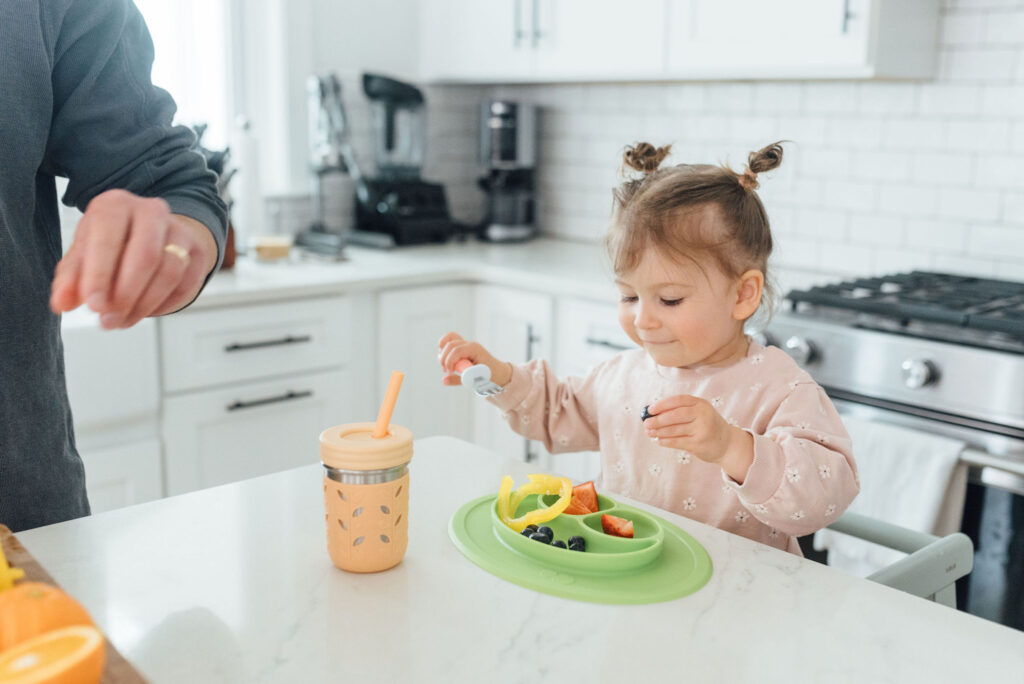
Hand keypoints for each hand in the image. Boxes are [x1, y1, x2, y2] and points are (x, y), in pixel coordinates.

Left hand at [50, 189, 217, 328]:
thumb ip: (71, 278)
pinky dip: (162, 305)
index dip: (101, 274)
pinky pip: (186, 285)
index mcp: (116, 205)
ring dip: (144, 305)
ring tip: (121, 321)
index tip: (93, 305)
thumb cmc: (112, 244)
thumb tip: (63, 303)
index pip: (109, 238)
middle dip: (126, 294)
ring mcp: (180, 231)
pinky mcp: (197, 253)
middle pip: (146, 256)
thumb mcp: (84, 254)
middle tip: (108, 319)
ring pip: (169, 273)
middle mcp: (151, 211)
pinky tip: (142, 312)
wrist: (152, 234)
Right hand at [437, 332, 511, 387]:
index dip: (449, 361)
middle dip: (444, 358)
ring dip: (443, 354)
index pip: (456, 350)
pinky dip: (444, 351)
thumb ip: (458, 380)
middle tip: (447, 371)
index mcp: (475, 349)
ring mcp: (466, 345)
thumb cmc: (490, 376)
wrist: (499, 373)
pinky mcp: (462, 349)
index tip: (450, 373)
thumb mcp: (475, 380)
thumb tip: (444, 380)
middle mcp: (469, 344)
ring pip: (448, 341)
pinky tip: (446, 362)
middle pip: (450, 344)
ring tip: (447, 367)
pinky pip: (449, 343)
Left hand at [644, 395, 753, 481]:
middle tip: (646, 423)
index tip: (650, 410)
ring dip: (659, 432)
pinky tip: (659, 440)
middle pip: (676, 415)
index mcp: (701, 404)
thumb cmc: (706, 425)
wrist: (726, 443)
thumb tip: (652, 414)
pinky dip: (666, 441)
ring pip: (675, 430)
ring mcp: (702, 429)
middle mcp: (703, 415)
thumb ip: (679, 411)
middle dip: (658, 420)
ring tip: (649, 432)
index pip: (679, 400)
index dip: (663, 404)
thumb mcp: (698, 413)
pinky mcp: (699, 444)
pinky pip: (678, 442)